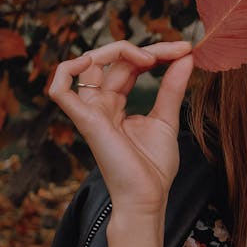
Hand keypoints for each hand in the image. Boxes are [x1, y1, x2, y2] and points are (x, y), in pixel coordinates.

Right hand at [48, 40, 193, 215]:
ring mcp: (90, 111)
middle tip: (179, 50)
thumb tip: (185, 57)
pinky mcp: (85, 121)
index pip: (129, 65)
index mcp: (116, 103)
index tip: (185, 50)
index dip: (155, 53)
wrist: (148, 198)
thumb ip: (172, 87)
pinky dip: (68, 69)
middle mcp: (100, 104)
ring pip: (89, 64)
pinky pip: (60, 90)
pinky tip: (98, 60)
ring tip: (150, 58)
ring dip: (119, 50)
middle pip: (115, 61)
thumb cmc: (154, 167)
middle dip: (148, 49)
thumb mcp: (166, 118)